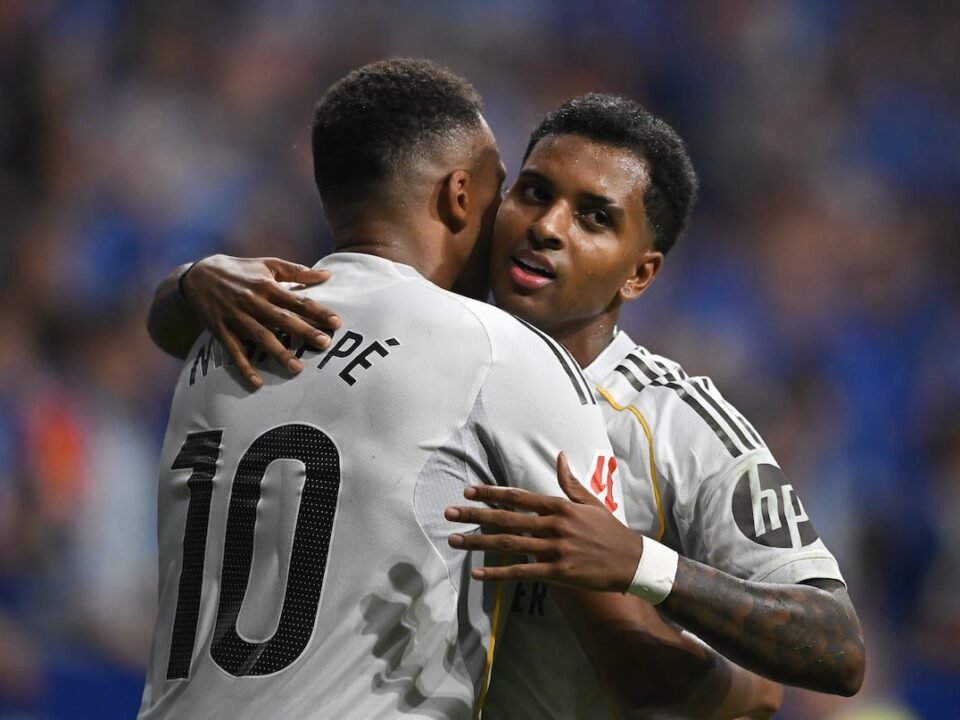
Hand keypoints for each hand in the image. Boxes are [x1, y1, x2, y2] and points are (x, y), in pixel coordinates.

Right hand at [181, 255, 340, 387]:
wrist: (196, 277)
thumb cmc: (240, 270)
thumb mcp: (267, 264)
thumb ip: (297, 271)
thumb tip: (327, 274)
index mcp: (266, 286)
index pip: (296, 300)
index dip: (317, 310)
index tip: (336, 322)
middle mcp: (252, 302)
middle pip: (281, 319)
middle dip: (303, 332)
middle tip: (324, 344)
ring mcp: (236, 318)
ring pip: (260, 337)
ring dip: (278, 353)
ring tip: (297, 369)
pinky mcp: (221, 331)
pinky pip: (234, 352)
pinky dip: (244, 368)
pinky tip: (257, 382)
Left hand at [445, 452, 642, 591]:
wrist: (631, 561)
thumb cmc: (609, 531)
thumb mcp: (591, 502)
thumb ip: (570, 482)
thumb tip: (559, 456)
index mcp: (559, 506)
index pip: (518, 496)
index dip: (491, 493)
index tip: (468, 490)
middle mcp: (553, 524)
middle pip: (506, 518)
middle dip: (474, 515)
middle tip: (449, 513)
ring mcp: (555, 548)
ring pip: (509, 544)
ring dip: (479, 542)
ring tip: (455, 540)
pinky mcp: (558, 571)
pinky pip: (522, 572)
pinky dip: (498, 573)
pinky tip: (478, 574)